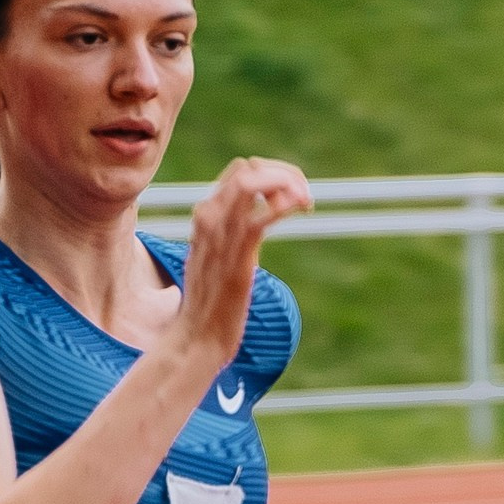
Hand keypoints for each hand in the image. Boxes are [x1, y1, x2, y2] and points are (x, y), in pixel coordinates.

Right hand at [174, 156, 310, 364]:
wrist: (196, 336)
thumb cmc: (210, 303)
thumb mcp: (217, 259)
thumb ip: (230, 238)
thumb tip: (251, 229)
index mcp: (207, 216)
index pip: (241, 171)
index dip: (275, 175)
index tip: (296, 196)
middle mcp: (210, 216)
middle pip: (248, 167)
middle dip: (284, 174)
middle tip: (306, 199)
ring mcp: (221, 233)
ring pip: (252, 181)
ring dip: (288, 183)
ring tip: (307, 203)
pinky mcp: (238, 255)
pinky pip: (262, 216)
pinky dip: (285, 205)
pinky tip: (302, 210)